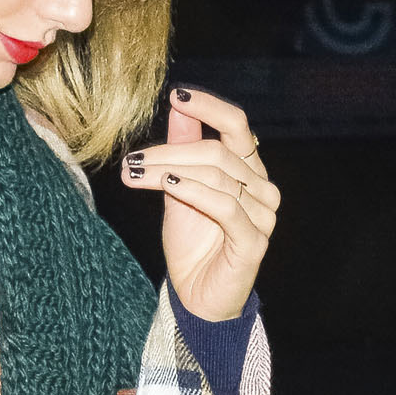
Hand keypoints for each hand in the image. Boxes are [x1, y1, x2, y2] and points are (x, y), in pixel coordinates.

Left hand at [118, 85, 279, 322]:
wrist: (196, 299)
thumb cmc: (192, 246)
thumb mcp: (179, 189)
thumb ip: (182, 150)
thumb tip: (177, 109)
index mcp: (249, 171)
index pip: (236, 125)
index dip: (208, 107)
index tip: (176, 95)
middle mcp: (262, 189)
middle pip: (218, 152)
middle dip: (171, 151)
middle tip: (133, 158)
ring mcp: (262, 216)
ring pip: (218, 176)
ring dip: (171, 170)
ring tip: (135, 173)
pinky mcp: (254, 241)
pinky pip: (224, 206)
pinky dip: (194, 191)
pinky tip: (168, 185)